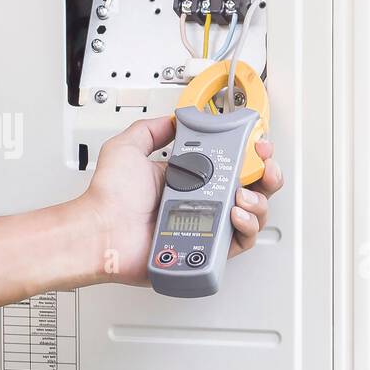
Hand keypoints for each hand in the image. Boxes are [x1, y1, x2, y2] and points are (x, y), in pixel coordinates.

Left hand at [77, 115, 283, 284]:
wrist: (102, 231)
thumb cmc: (110, 198)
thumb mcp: (127, 149)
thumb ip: (151, 130)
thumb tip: (174, 120)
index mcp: (190, 179)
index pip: (232, 164)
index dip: (252, 154)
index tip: (257, 144)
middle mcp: (203, 202)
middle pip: (252, 188)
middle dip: (267, 175)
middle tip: (263, 167)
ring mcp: (207, 226)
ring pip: (253, 215)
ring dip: (258, 201)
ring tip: (242, 194)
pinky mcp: (208, 250)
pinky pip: (241, 241)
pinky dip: (246, 227)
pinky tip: (235, 213)